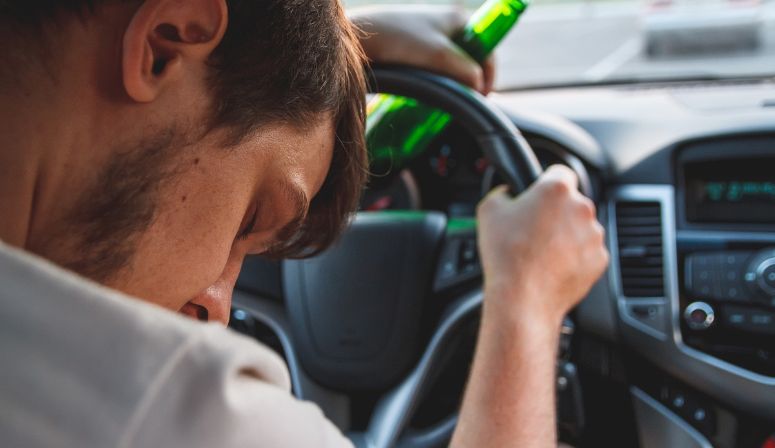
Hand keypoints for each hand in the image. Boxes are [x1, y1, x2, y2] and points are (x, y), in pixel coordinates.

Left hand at [350, 5, 495, 93]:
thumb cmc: (399, 40)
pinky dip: (435, 82)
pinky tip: (428, 92)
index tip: (482, 97)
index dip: (489, 75)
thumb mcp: (439, 56)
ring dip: (451, 83)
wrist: (360, 38)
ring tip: (444, 98)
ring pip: (451, 66)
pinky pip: (434, 69)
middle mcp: (446, 25)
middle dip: (470, 80)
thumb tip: (479, 87)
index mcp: (459, 19)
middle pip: (470, 59)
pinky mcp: (413, 49)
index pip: (488, 48)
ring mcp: (429, 37)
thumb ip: (466, 72)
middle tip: (463, 100)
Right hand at [476, 165, 608, 324]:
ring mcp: (593, 235)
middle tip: (532, 229)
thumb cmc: (506, 255)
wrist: (522, 298)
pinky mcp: (599, 259)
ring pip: (579, 227)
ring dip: (565, 234)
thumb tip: (508, 193)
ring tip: (540, 251)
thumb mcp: (488, 210)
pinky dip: (573, 256)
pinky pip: (586, 251)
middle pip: (570, 201)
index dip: (545, 182)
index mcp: (556, 189)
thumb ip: (502, 192)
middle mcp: (581, 208)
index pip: (559, 171)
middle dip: (554, 212)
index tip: (538, 194)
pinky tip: (552, 265)